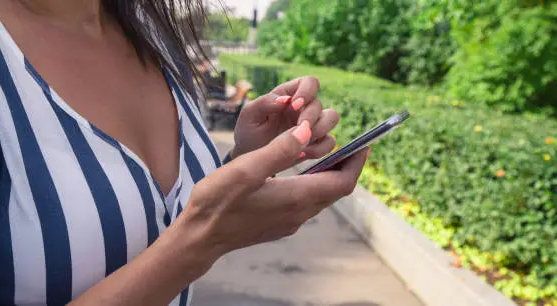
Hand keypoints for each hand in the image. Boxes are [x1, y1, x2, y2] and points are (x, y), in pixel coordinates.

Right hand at [175, 123, 368, 256]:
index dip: (356, 162)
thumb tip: (305, 131)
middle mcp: (298, 213)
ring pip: (321, 197)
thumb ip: (279, 150)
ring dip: (329, 176)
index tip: (365, 144)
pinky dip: (313, 185)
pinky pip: (307, 203)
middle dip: (346, 167)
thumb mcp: (246, 169)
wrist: (199, 238)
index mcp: (296, 197)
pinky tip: (299, 173)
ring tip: (327, 154)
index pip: (342, 182)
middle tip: (350, 145)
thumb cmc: (218, 202)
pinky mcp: (278, 224)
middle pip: (335, 190)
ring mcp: (288, 222)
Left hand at [231, 76, 338, 160]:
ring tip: (300, 141)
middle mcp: (304, 108)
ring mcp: (312, 126)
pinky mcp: (316, 144)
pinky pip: (329, 142)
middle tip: (297, 128)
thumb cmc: (249, 132)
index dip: (307, 91)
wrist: (250, 158)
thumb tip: (285, 100)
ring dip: (319, 129)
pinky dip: (319, 148)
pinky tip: (302, 152)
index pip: (309, 82)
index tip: (294, 105)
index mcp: (289, 95)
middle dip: (310, 116)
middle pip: (320, 104)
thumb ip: (264, 103)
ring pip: (331, 118)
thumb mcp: (249, 115)